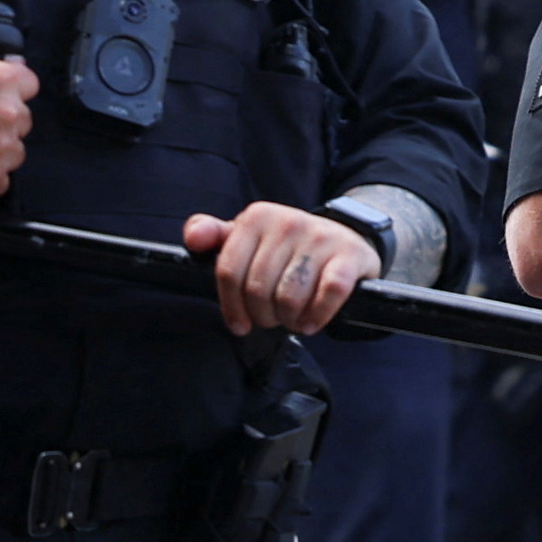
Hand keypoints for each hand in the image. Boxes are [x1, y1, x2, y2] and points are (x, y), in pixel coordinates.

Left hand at [185, 200, 380, 337]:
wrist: (345, 239)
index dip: (230, 306)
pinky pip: (328, 294)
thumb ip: (215, 237)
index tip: (239, 324)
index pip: (228, 272)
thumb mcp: (250, 237)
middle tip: (272, 318)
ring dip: (290, 320)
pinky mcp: (349, 256)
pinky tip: (312, 321)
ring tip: (293, 319)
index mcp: (256, 217)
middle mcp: (287, 221)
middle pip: (257, 290)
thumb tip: (193, 239)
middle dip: (263, 315)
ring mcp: (320, 237)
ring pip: (289, 297)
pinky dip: (317, 316)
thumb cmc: (289, 247)